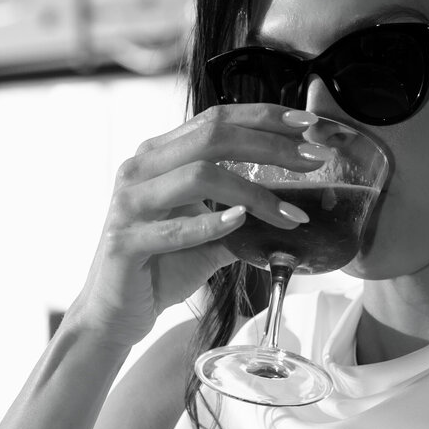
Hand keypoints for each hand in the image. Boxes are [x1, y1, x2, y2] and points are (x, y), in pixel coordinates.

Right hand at [73, 103, 327, 347]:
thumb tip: (295, 211)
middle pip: (212, 137)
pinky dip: (212, 224)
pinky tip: (242, 223)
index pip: (216, 120)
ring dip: (253, 192)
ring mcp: (129, 203)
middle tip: (312, 161)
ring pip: (197, 175)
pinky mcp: (124, 241)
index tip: (307, 125)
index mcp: (160, 156)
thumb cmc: (161, 267)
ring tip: (289, 213)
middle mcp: (141, 169)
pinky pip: (174, 228)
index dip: (264, 117)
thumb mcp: (210, 236)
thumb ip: (243, 217)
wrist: (115, 311)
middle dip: (269, 145)